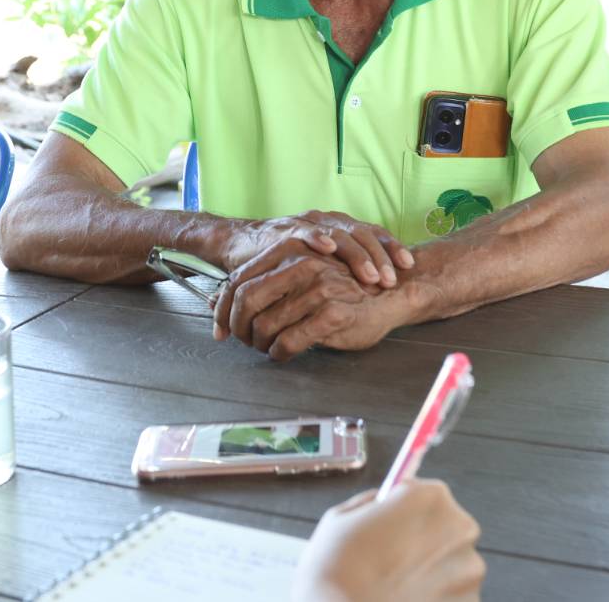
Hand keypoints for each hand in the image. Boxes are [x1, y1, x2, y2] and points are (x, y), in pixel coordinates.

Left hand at [212, 252, 401, 359]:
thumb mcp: (299, 278)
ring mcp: (317, 289)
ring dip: (260, 344)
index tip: (220, 331)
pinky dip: (279, 353)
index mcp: (289, 253)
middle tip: (244, 342)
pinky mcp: (333, 314)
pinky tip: (283, 354)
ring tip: (267, 348)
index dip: (222, 309)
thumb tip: (216, 299)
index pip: (239, 281)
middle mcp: (300, 266)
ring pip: (266, 324)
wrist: (391, 293)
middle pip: (246, 300)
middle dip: (238, 328)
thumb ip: (262, 284)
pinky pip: (290, 341)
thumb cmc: (341, 288)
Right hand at [221, 210, 412, 289]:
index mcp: (343, 229)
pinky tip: (328, 249)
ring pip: (340, 234)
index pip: (374, 234)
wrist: (246, 247)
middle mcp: (329, 222)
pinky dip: (317, 238)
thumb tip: (384, 293)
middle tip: (390, 280)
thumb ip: (347, 274)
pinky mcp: (285, 231)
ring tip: (370, 276)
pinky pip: (304, 232)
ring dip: (357, 255)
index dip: (392, 248)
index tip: (408, 267)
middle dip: (380, 257)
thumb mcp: (324, 266)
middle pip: (362, 234)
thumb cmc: (291, 262)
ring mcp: (308, 224)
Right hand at [294, 481, 483, 601]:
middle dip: (425, 540)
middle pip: (447, 527)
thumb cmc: (337, 572)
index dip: (408, 510)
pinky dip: (437, 599)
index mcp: (429, 498)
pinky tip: (409, 601)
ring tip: (399, 587)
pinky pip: (455, 595)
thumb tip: (386, 504)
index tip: (396, 524)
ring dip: (433, 572)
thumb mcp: (340, 518)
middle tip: (393, 560)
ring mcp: (469, 570)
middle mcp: (458, 528)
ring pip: (453, 564)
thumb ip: (373, 504)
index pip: (428, 493)